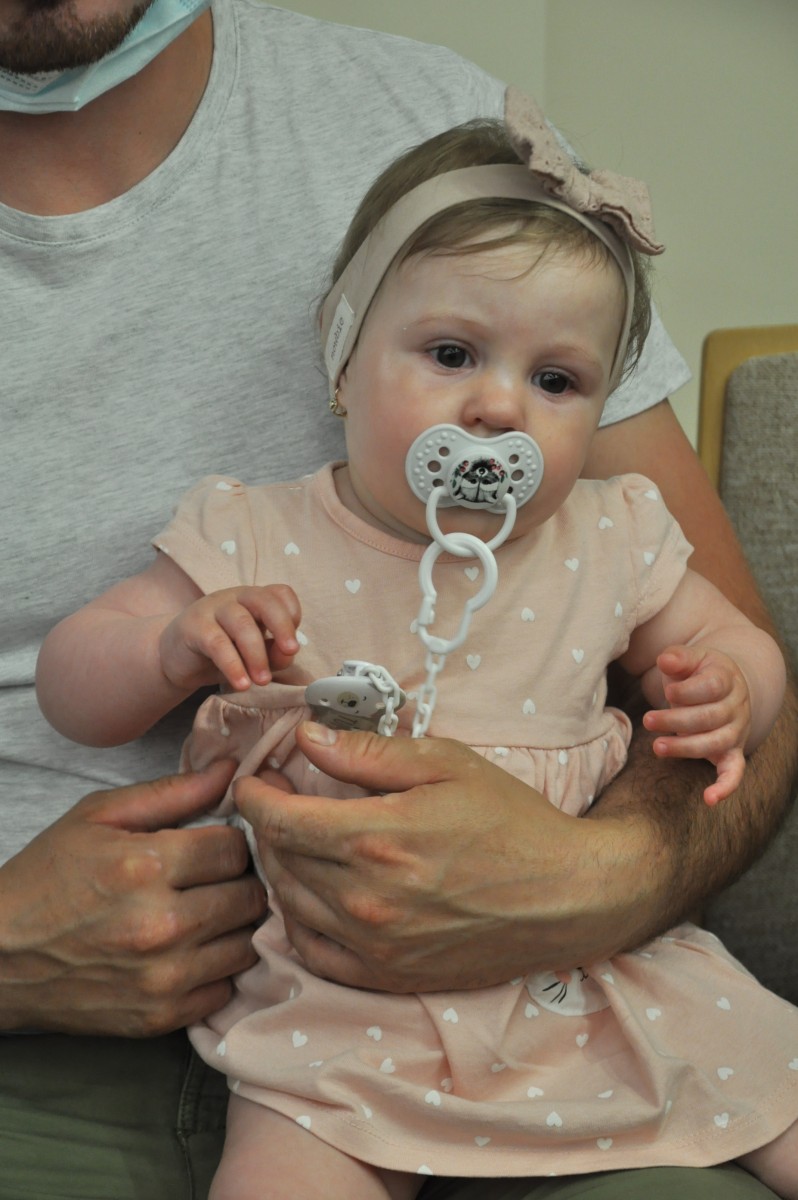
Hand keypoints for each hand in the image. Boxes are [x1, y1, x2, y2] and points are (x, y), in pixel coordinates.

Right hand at [0, 761, 266, 1035]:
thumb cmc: (47, 877)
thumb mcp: (98, 816)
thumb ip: (172, 792)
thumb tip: (232, 770)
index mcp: (147, 866)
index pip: (235, 848)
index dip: (229, 842)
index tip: (211, 846)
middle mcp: (161, 925)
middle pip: (249, 896)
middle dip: (237, 881)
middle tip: (211, 880)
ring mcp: (163, 977)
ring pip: (245, 944)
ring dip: (232, 926)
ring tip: (203, 913)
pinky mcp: (161, 1017)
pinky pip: (224, 989)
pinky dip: (215, 970)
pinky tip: (190, 952)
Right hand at [159, 583, 300, 692]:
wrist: (176, 659)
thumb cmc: (222, 653)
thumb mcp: (254, 654)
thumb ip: (274, 652)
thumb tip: (287, 654)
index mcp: (254, 599)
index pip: (280, 593)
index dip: (292, 614)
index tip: (291, 642)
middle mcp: (235, 598)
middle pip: (264, 600)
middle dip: (282, 627)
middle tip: (290, 652)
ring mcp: (213, 608)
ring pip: (242, 624)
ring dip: (257, 655)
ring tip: (263, 681)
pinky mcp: (193, 626)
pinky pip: (217, 644)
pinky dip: (233, 665)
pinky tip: (241, 684)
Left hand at [234, 722, 654, 991]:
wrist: (564, 897)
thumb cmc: (509, 821)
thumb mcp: (446, 764)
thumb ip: (368, 753)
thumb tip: (306, 738)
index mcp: (375, 838)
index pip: (277, 819)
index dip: (254, 795)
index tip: (257, 780)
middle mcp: (365, 898)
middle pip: (278, 859)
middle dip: (267, 824)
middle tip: (280, 799)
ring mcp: (373, 945)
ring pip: (288, 903)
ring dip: (279, 868)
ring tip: (297, 840)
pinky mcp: (386, 975)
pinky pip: (312, 951)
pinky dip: (298, 919)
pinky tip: (312, 894)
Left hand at [643, 644, 751, 804]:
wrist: (724, 685)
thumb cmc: (697, 673)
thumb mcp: (689, 658)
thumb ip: (677, 657)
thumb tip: (665, 660)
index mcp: (727, 679)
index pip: (712, 687)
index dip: (688, 691)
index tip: (668, 692)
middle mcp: (736, 707)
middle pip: (710, 717)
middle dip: (676, 720)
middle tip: (647, 720)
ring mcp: (736, 732)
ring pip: (715, 743)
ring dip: (685, 748)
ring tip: (656, 747)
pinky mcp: (732, 752)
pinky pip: (735, 773)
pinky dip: (725, 787)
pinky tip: (709, 799)